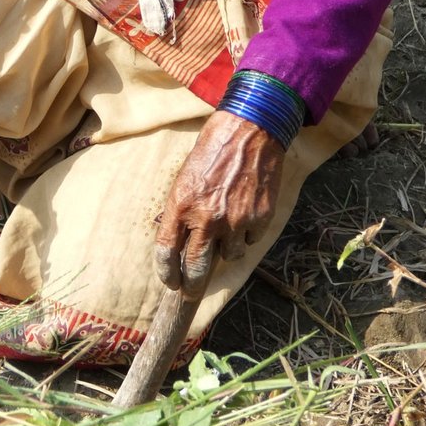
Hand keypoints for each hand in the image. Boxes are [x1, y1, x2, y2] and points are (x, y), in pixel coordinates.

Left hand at [154, 110, 284, 298]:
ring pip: (228, 256)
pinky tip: (244, 211)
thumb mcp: (184, 178)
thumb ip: (181, 211)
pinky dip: (246, 233)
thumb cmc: (212, 151)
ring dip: (225, 249)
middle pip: (196, 269)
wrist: (249, 132)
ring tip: (226, 225)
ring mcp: (235, 221)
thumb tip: (180, 243)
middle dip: (192, 287)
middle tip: (190, 293)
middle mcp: (206, 217)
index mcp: (181, 204)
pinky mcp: (259, 220)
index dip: (166, 273)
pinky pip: (249, 240)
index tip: (170, 283)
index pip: (167, 252)